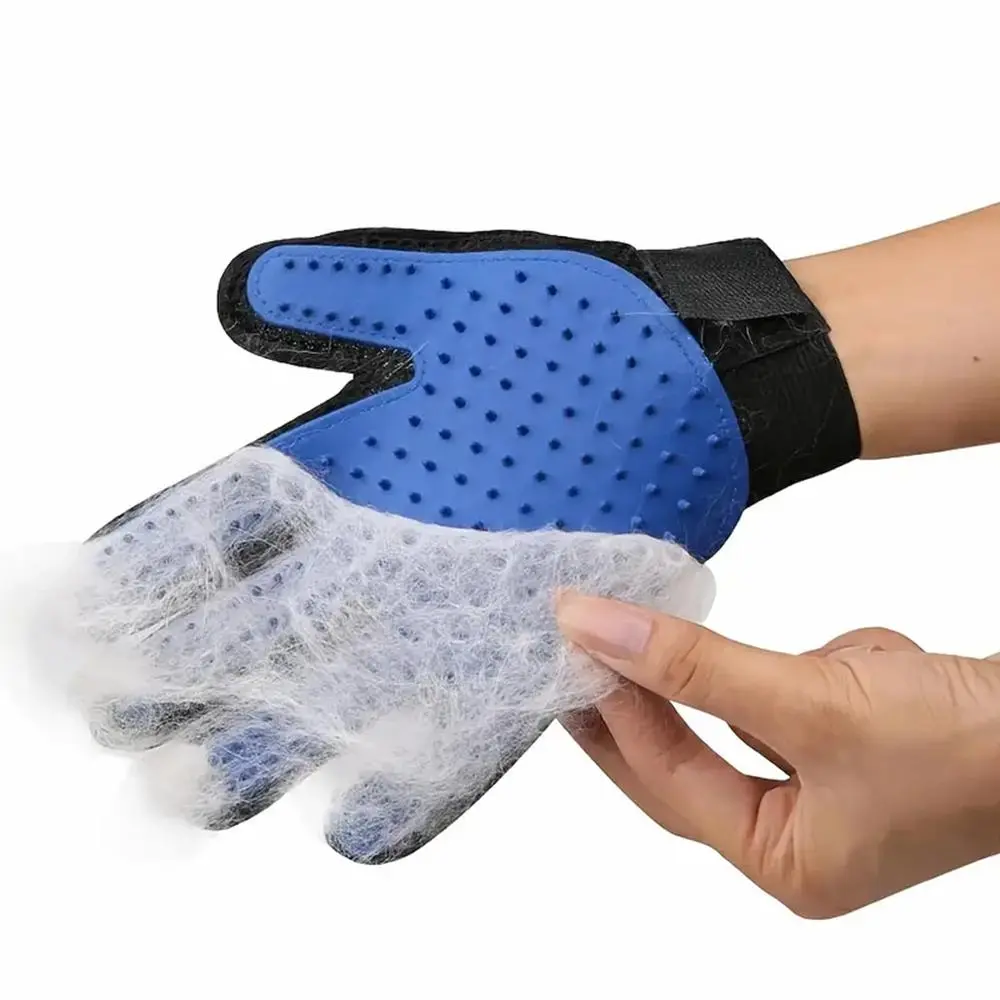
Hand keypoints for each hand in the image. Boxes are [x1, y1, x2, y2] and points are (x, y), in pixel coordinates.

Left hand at [556, 592, 999, 917]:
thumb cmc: (967, 744)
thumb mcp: (811, 700)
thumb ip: (693, 664)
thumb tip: (593, 628)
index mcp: (788, 861)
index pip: (668, 780)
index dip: (616, 710)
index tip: (573, 645)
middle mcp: (805, 837)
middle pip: (686, 765)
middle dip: (638, 707)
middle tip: (574, 656)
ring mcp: (835, 793)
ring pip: (745, 721)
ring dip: (740, 676)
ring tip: (712, 638)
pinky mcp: (860, 747)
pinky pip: (800, 698)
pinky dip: (812, 667)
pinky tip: (862, 661)